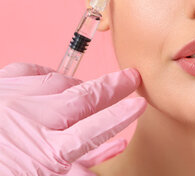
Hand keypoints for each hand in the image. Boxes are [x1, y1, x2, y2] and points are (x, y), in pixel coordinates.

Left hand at [0, 62, 146, 175]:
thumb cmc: (3, 171)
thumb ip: (76, 169)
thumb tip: (112, 149)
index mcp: (48, 152)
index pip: (97, 130)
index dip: (122, 115)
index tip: (139, 104)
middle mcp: (34, 122)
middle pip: (84, 98)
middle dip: (112, 87)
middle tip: (131, 80)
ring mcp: (13, 101)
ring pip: (57, 83)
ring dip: (77, 85)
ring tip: (91, 87)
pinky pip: (25, 71)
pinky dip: (41, 73)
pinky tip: (50, 78)